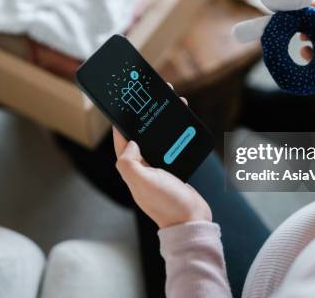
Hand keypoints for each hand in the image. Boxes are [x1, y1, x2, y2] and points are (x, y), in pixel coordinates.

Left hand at [113, 97, 211, 228]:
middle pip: (142, 133)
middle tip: (152, 94)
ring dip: (163, 118)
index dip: (122, 120)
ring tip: (172, 101)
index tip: (126, 101)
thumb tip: (129, 142)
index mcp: (131, 168)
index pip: (122, 138)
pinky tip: (183, 120)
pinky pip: (173, 143)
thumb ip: (128, 162)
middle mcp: (142, 166)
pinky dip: (177, 130)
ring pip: (158, 136)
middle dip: (146, 114)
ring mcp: (158, 166)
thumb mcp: (142, 183)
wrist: (192, 220)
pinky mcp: (174, 167)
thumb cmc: (166, 204)